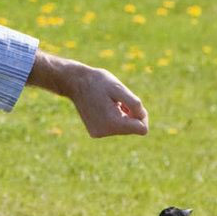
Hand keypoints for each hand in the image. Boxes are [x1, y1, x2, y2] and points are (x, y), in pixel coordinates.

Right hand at [26, 50, 148, 137]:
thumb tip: (142, 116)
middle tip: (118, 101)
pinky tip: (103, 107)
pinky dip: (113, 118)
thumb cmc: (98, 82)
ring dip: (122, 116)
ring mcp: (99, 133)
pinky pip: (114, 128)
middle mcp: (105, 132)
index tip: (131, 104)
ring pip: (123, 129)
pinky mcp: (95, 132)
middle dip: (130, 115)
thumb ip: (134, 103)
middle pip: (133, 129)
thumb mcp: (118, 87)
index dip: (142, 115)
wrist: (74, 82)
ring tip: (109, 102)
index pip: (142, 129)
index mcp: (113, 123)